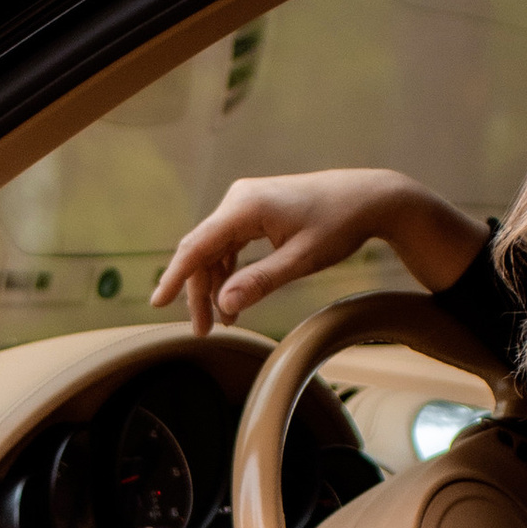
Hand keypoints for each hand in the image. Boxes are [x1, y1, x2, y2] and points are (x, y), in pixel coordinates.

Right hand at [151, 169, 485, 337]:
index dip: (175, 277)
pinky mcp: (256, 209)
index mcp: (245, 207)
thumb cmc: (340, 224)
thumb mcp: (302, 259)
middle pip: (202, 250)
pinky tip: (233, 297)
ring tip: (223, 320)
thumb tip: (224, 305)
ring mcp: (246, 203)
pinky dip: (229, 271)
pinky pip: (230, 243)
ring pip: (215, 249)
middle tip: (203, 330)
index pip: (197, 246)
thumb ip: (261, 281)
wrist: (368, 197)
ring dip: (215, 284)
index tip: (158, 304)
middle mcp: (239, 199)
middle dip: (199, 291)